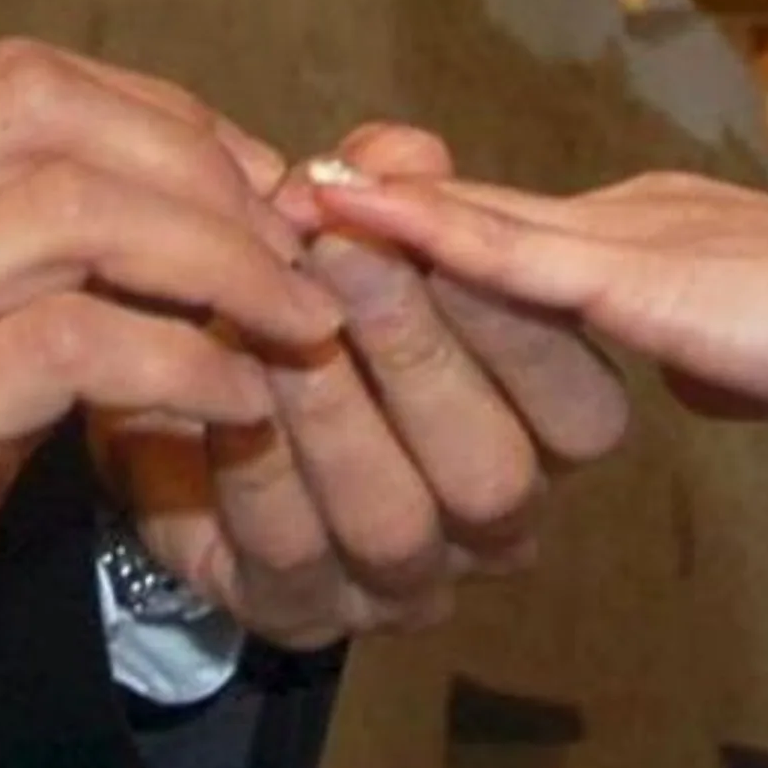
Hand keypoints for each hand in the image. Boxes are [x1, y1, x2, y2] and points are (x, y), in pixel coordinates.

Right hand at [0, 40, 340, 767]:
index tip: (250, 185)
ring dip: (219, 260)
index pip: (20, 82)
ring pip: (74, 212)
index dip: (161, 117)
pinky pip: (74, 345)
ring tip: (294, 320)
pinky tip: (236, 398)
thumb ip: (2, 270)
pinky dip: (181, 361)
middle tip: (288, 244)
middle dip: (201, 167)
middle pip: (52, 113)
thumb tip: (175, 233)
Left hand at [98, 124, 628, 649]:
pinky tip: (218, 386)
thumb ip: (394, 191)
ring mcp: (402, 584)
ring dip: (329, 407)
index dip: (509, 314)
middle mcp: (496, 525)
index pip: (579, 401)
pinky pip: (286, 548)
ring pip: (393, 519)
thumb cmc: (313, 312)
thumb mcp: (360, 235)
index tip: (428, 219)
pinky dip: (253, 459)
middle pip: (492, 469)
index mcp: (545, 435)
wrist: (188, 404)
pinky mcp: (302, 613)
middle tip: (340, 251)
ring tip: (271, 317)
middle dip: (414, 351)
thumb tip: (398, 154)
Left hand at [314, 170, 767, 452]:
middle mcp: (628, 218)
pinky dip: (421, 233)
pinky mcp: (640, 277)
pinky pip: (508, 253)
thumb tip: (687, 369)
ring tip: (279, 190)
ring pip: (474, 222)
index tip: (350, 232)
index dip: (432, 235)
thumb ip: (709, 352)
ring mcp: (630, 238)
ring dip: (373, 212)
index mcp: (653, 241)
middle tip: (280, 191)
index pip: (518, 237)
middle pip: (477, 213)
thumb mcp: (764, 363)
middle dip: (380, 212)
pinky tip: (346, 216)